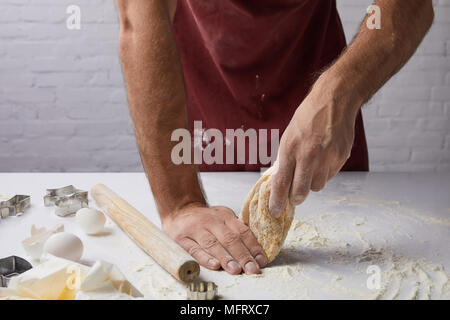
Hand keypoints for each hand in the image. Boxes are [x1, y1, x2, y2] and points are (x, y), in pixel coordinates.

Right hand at [162, 204, 267, 273]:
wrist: (179, 210)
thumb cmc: (206, 219)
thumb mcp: (223, 218)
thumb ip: (236, 231)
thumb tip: (255, 252)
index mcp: (225, 216)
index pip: (243, 232)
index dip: (253, 247)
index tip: (261, 261)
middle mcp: (212, 221)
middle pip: (230, 239)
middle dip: (243, 255)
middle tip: (251, 269)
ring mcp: (196, 229)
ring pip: (213, 244)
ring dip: (226, 257)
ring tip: (236, 269)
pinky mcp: (182, 238)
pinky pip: (194, 249)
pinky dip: (205, 258)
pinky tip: (214, 265)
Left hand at [269, 75, 359, 216]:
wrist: (335, 101)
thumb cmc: (308, 117)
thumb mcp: (289, 136)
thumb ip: (286, 159)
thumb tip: (281, 181)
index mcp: (291, 148)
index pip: (282, 182)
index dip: (277, 200)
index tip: (275, 211)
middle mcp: (308, 154)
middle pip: (300, 191)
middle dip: (296, 198)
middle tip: (295, 197)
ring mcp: (327, 157)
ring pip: (317, 186)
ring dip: (312, 183)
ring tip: (311, 168)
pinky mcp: (341, 157)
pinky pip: (330, 176)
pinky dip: (325, 173)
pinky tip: (323, 159)